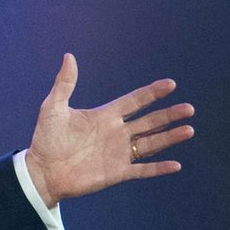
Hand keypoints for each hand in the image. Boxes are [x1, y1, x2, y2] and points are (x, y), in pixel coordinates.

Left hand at [23, 53, 193, 205]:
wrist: (41, 172)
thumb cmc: (45, 140)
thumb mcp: (53, 108)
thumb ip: (65, 84)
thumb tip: (69, 56)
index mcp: (105, 116)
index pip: (134, 101)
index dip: (152, 93)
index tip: (170, 84)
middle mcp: (117, 133)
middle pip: (149, 121)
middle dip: (169, 115)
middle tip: (189, 108)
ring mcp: (119, 153)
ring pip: (151, 143)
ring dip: (170, 137)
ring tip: (189, 129)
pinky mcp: (117, 172)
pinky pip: (142, 170)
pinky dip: (158, 168)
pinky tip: (176, 165)